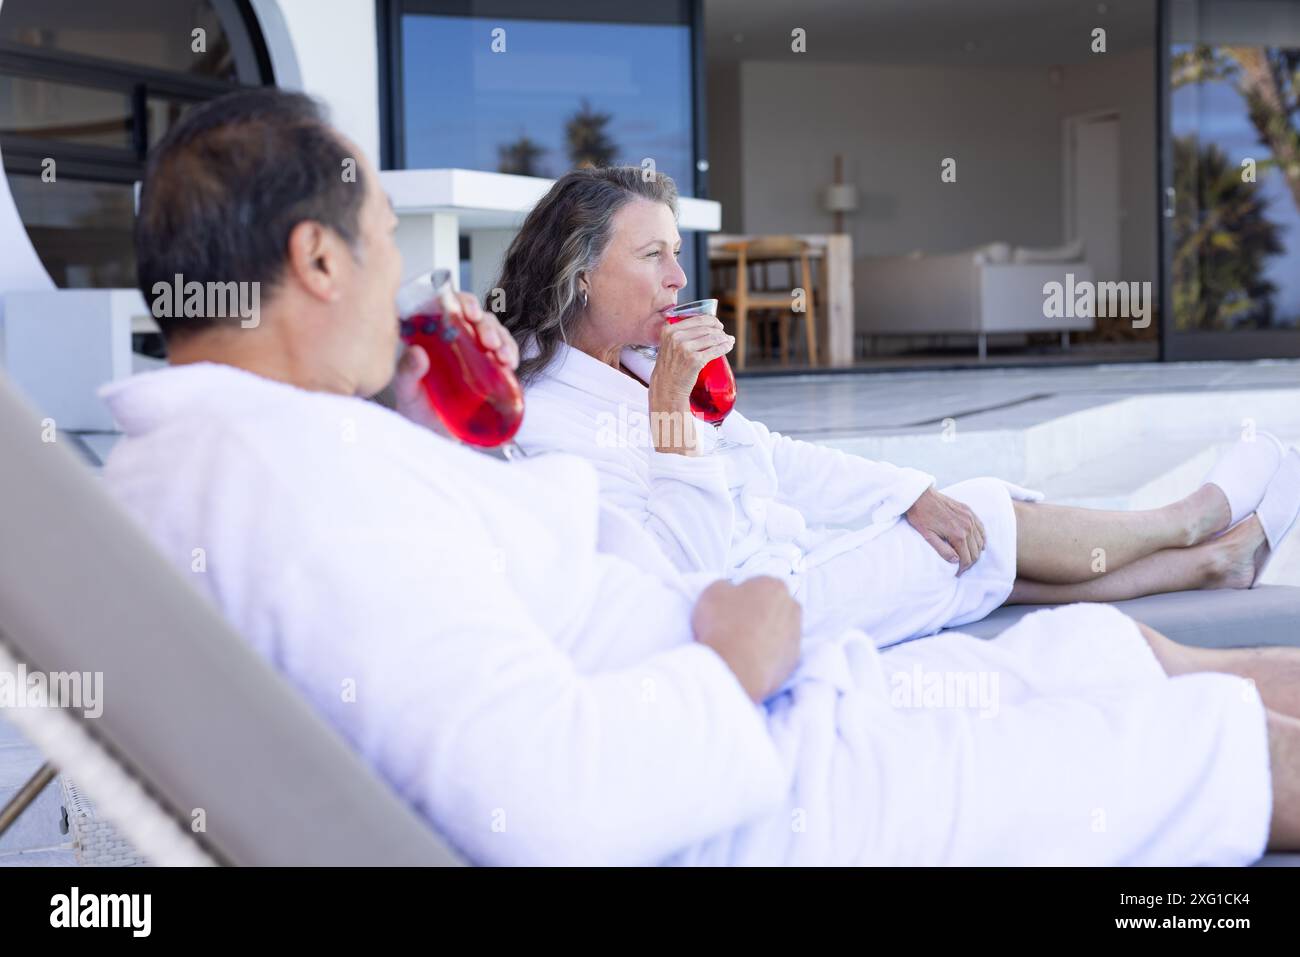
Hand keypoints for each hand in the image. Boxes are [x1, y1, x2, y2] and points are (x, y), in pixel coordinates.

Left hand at [392, 292, 519, 431]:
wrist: (434, 436)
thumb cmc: (416, 411)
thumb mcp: (406, 392)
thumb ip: (407, 373)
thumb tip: (417, 353)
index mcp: (430, 335)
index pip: (446, 305)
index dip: (461, 302)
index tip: (470, 313)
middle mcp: (453, 338)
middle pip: (474, 316)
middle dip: (486, 325)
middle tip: (489, 342)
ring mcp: (473, 352)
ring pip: (492, 330)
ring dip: (502, 338)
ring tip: (502, 356)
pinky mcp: (489, 367)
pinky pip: (504, 351)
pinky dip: (511, 352)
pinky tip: (510, 363)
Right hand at [647, 315, 733, 455]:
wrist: (666, 387)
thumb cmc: (670, 366)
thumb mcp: (668, 345)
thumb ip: (680, 333)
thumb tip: (705, 324)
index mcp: (669, 330)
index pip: (697, 319)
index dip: (712, 321)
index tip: (718, 325)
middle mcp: (676, 337)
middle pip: (706, 328)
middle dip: (719, 331)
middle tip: (724, 335)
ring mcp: (685, 349)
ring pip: (712, 338)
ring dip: (724, 338)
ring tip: (729, 340)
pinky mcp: (695, 360)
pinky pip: (715, 350)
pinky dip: (725, 347)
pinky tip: (729, 346)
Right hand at [692, 577, 800, 702]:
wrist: (733, 668)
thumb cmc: (722, 625)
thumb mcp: (711, 592)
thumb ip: (725, 586)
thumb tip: (730, 591)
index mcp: (775, 586)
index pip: (759, 585)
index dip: (742, 596)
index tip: (730, 607)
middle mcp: (792, 608)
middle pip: (774, 606)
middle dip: (759, 613)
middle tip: (736, 625)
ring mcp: (796, 635)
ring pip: (780, 630)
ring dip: (765, 634)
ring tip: (742, 646)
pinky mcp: (793, 660)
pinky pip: (780, 652)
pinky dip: (769, 654)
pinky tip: (751, 660)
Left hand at [904, 487, 986, 574]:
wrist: (920, 496)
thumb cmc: (920, 516)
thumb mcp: (928, 536)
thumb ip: (943, 550)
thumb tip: (956, 561)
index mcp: (957, 534)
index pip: (967, 558)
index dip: (963, 568)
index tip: (958, 573)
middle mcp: (967, 526)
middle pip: (975, 551)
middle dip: (970, 562)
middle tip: (962, 567)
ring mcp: (969, 517)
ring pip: (980, 541)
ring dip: (976, 551)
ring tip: (967, 557)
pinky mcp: (968, 511)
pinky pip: (981, 528)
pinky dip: (981, 538)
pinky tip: (977, 544)